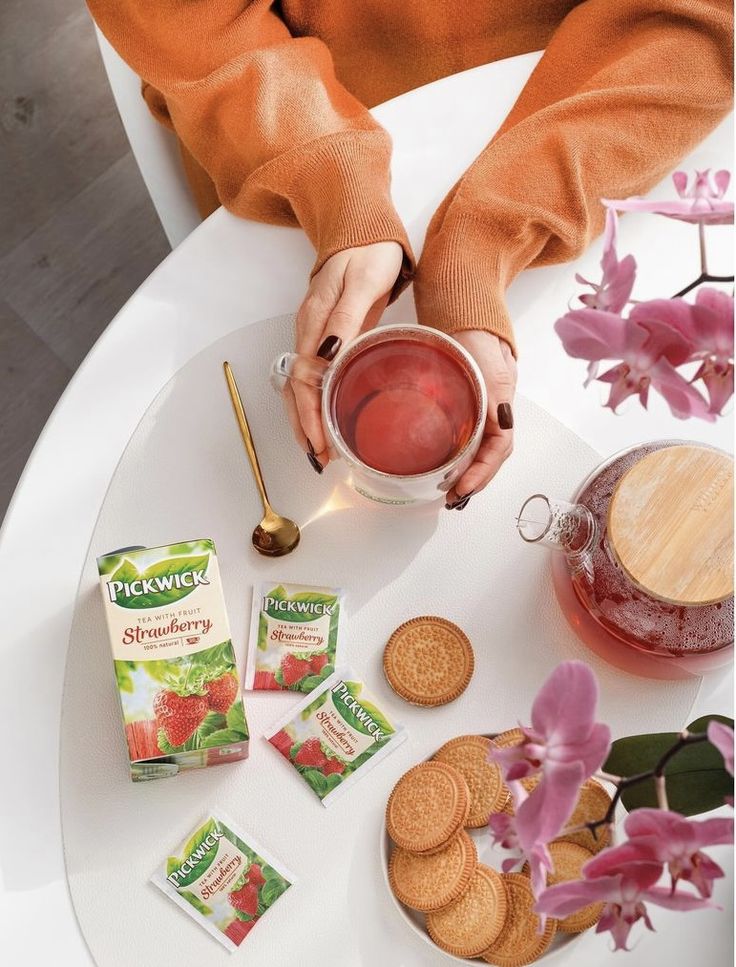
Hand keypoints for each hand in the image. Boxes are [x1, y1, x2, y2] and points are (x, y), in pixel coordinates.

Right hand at [284, 241, 404, 469]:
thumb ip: (346, 317)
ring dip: (306, 421)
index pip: (304, 381)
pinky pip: (311, 377)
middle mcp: (309, 332)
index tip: (320, 444)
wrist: (364, 228)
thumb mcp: (364, 281)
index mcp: (316, 322)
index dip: (309, 416)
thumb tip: (327, 354)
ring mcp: (314, 334)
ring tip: (319, 451)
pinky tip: (324, 420)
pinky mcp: (324, 336)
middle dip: (304, 428)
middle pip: (296, 390)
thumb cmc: (369, 253)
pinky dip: (314, 404)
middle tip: (319, 460)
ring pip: (300, 387)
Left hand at [445, 330, 515, 507]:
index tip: (462, 490)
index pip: (500, 448)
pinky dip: (458, 456)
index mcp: (502, 402)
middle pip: (491, 455)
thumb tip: (501, 424)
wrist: (463, 308)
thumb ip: (497, 390)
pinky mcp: (464, 404)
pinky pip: (466, 435)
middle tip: (453, 499)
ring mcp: (480, 407)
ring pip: (479, 448)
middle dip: (475, 481)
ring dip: (468, 472)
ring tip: (450, 491)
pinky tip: (446, 464)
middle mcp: (493, 409)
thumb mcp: (490, 360)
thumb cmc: (475, 331)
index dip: (482, 473)